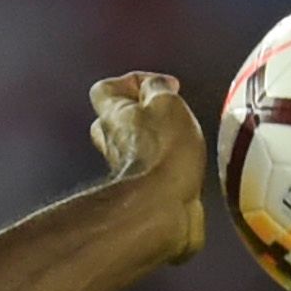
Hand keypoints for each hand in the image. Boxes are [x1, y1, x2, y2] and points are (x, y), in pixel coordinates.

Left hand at [88, 72, 205, 262]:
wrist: (163, 208)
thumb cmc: (163, 155)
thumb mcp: (166, 102)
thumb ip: (158, 88)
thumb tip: (156, 85)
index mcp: (114, 116)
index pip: (103, 90)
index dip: (129, 82)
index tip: (157, 85)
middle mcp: (113, 144)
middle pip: (113, 122)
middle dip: (137, 115)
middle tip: (162, 112)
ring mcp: (127, 173)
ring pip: (132, 150)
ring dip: (153, 143)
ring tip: (181, 139)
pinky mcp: (145, 195)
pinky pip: (151, 174)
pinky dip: (164, 168)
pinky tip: (187, 167)